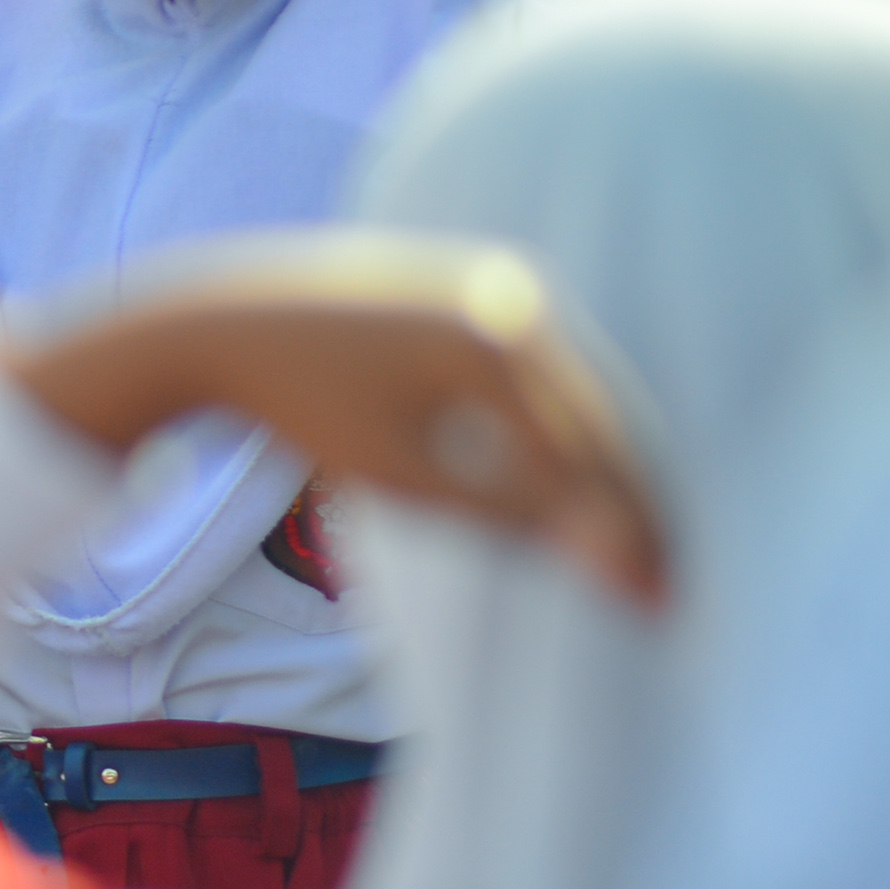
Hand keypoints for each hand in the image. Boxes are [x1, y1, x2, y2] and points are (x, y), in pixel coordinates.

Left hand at [0, 239, 668, 605]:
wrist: (224, 322)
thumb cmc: (303, 407)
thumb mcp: (406, 476)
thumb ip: (513, 514)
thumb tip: (619, 562)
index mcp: (495, 340)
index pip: (588, 457)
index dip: (628, 537)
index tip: (661, 606)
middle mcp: (510, 296)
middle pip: (599, 419)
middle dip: (634, 506)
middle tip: (665, 586)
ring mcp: (497, 282)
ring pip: (576, 393)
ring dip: (607, 469)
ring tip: (633, 548)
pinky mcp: (477, 285)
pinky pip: (543, 367)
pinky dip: (564, 427)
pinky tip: (579, 485)